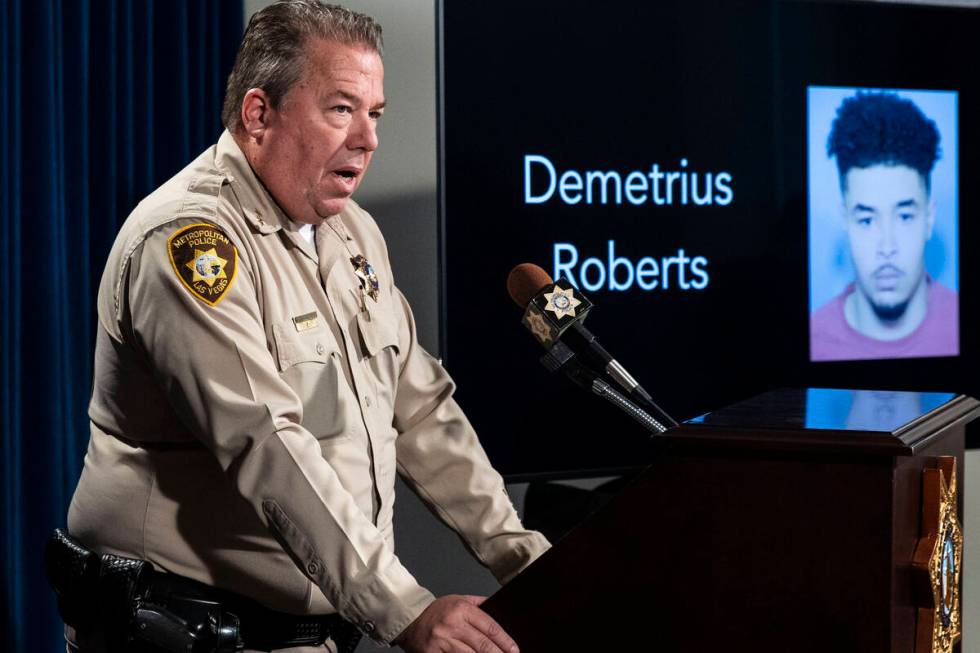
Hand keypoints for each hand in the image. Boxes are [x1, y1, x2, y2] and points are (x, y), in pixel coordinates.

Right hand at [395, 594, 518, 652]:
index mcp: (461, 609)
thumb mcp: (458, 600)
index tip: (514, 649)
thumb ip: (479, 604)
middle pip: (482, 644)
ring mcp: (441, 641)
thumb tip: (500, 608)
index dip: (505, 640)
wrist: (408, 619)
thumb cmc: (435, 610)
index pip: (489, 627)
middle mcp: (452, 624)